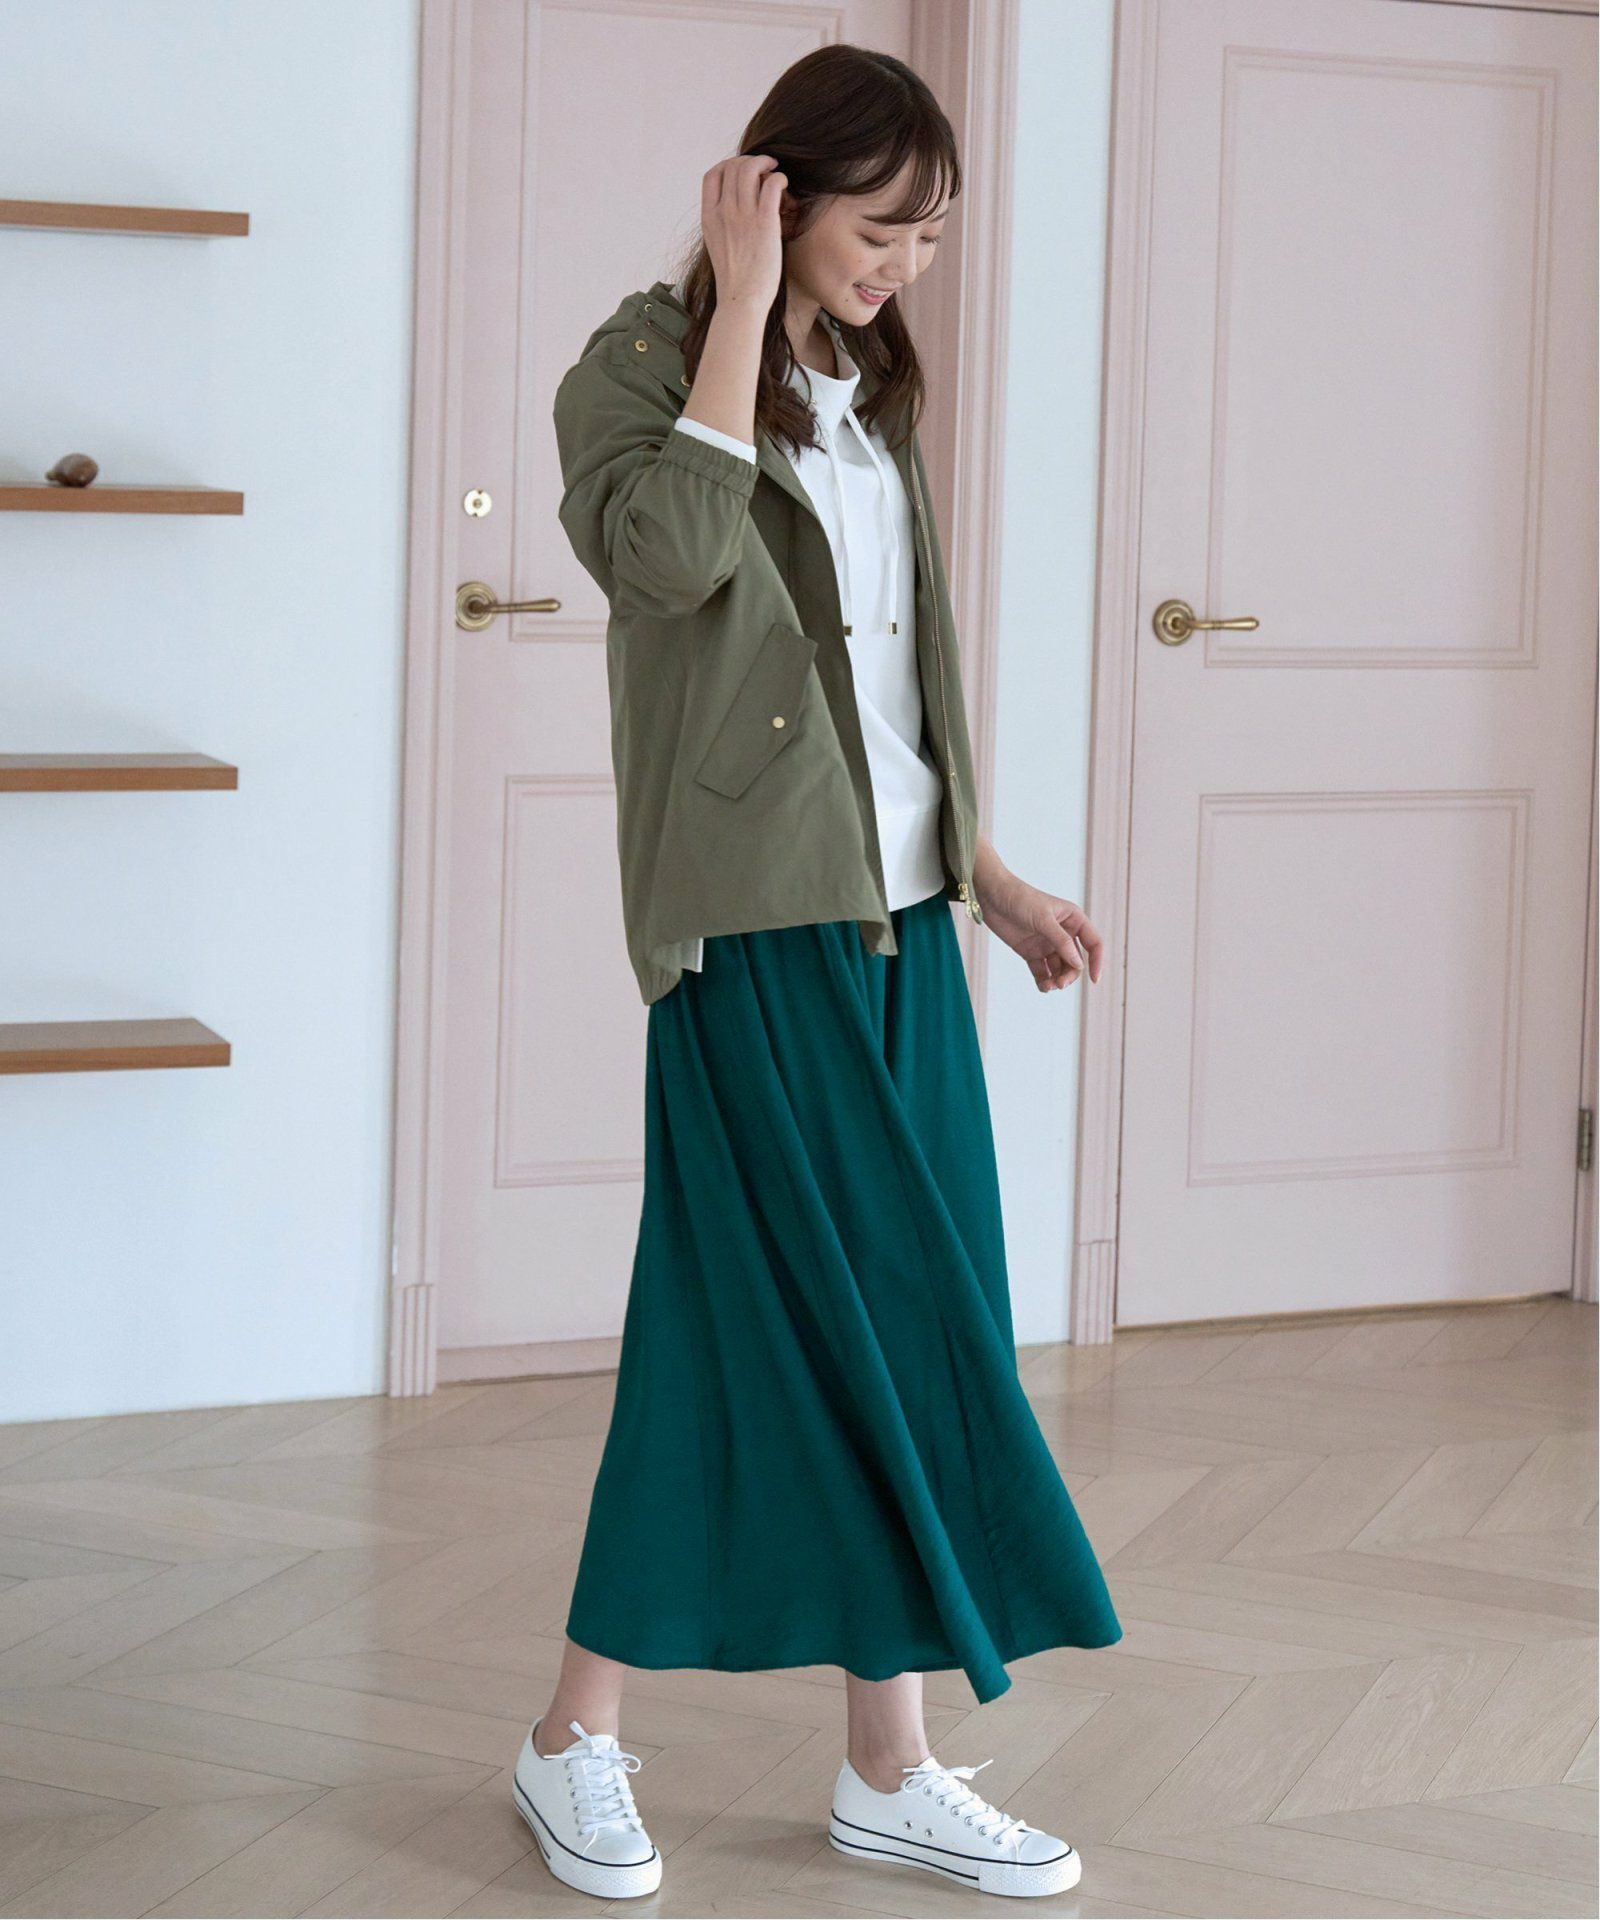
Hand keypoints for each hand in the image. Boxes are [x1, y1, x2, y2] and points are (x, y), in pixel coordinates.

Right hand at [701, 153, 786, 309]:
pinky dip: (778, 178)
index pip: (712, 175)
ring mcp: (743, 216)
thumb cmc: (734, 277)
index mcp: (709, 217)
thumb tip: (734, 205)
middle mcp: (723, 212)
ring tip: (774, 171)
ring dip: (765, 163)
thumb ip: (721, 221)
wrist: (741, 300)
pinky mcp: (765, 223)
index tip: (741, 171)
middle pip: (733, 166)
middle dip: (750, 160)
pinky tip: (783, 185)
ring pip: (751, 169)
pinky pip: (771, 185)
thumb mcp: (716, 244)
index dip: (728, 165)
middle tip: (764, 168)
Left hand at [976, 862, 1103, 993]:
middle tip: (1059, 984)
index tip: (1094, 979)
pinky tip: (1042, 986)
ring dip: (1057, 980)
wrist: (991, 895)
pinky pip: (1042, 971)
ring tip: (1048, 986)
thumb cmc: (1020, 899)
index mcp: (1073, 920)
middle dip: (1070, 975)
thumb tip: (1078, 964)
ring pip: (1059, 969)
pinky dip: (1044, 981)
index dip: (1097, 961)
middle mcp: (1063, 933)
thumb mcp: (1043, 919)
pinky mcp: (1031, 952)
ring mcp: (1047, 943)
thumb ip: (1061, 941)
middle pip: (1075, 961)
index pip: (1094, 943)